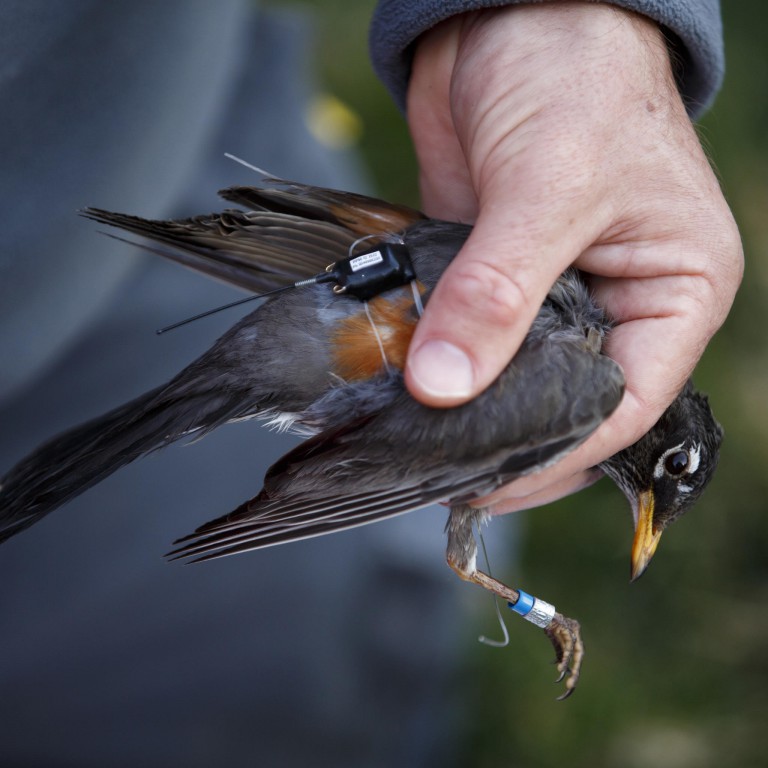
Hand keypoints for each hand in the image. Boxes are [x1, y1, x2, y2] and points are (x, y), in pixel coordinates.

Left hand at [405, 3, 741, 511]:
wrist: (514, 16)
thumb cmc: (575, 76)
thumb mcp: (549, 186)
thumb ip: (499, 290)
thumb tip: (445, 384)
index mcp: (673, 294)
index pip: (624, 406)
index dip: (558, 454)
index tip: (489, 482)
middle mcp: (620, 304)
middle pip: (566, 403)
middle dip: (508, 438)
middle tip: (441, 474)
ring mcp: (554, 296)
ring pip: (514, 377)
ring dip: (467, 406)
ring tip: (416, 444)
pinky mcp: (497, 279)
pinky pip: (470, 337)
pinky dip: (440, 363)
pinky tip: (405, 387)